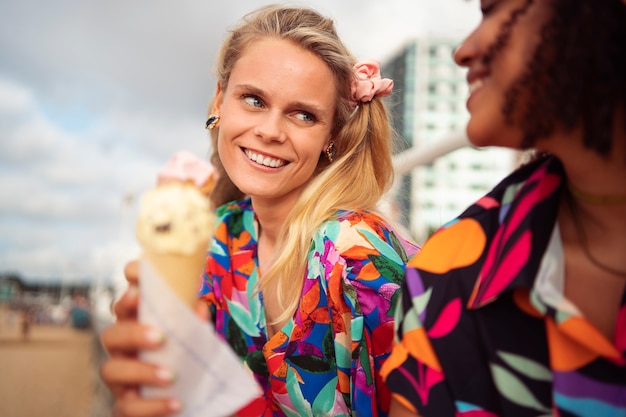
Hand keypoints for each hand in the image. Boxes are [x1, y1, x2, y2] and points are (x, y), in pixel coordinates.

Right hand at [99, 260, 181, 416]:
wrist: (191, 400)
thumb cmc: (186, 360)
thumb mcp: (193, 337)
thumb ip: (194, 322)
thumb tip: (198, 308)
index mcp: (136, 325)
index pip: (125, 302)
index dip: (127, 287)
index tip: (136, 274)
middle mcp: (122, 349)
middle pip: (111, 334)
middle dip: (132, 332)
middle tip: (159, 335)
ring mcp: (121, 379)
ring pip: (111, 370)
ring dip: (141, 371)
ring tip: (172, 374)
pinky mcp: (126, 406)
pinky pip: (128, 408)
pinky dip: (152, 406)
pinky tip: (176, 403)